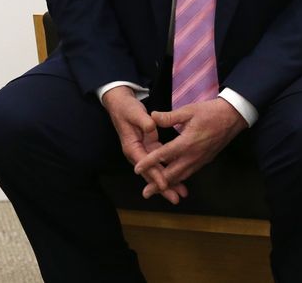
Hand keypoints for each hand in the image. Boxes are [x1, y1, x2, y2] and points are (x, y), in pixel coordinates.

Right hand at [100, 87, 186, 204]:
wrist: (120, 103)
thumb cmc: (126, 108)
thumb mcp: (134, 112)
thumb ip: (143, 120)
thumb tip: (151, 127)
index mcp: (131, 146)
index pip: (144, 164)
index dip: (154, 174)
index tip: (165, 184)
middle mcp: (136, 153)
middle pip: (149, 173)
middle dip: (162, 186)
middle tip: (176, 198)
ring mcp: (143, 151)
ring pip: (156, 170)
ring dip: (168, 181)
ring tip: (181, 193)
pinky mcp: (149, 148)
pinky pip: (159, 163)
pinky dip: (168, 170)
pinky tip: (179, 177)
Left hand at [134, 99, 247, 194]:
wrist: (233, 117)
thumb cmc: (210, 112)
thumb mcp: (188, 110)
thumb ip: (169, 116)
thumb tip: (151, 117)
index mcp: (187, 143)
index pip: (164, 155)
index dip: (149, 162)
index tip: (137, 169)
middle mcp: (193, 155)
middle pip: (173, 174)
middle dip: (158, 184)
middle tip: (145, 193)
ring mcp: (200, 159)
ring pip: (182, 176)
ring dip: (168, 184)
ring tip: (156, 191)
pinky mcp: (205, 160)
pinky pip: (190, 173)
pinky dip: (179, 179)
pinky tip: (172, 181)